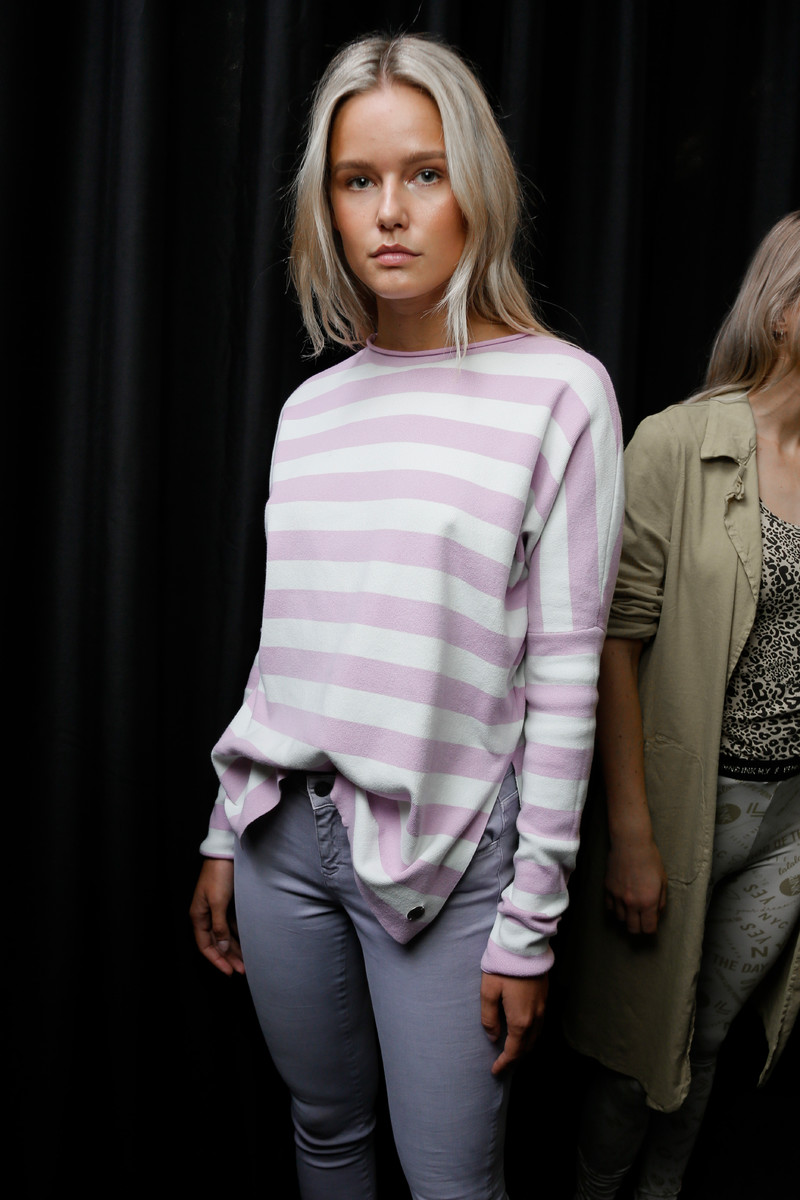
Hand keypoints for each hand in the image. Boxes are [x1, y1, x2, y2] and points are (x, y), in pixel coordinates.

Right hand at [189, 858, 245, 975]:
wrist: (225, 852)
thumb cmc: (220, 874)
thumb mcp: (218, 902)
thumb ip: (219, 925)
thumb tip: (221, 947)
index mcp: (198, 916)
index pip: (205, 945)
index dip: (217, 960)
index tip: (229, 972)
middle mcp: (206, 915)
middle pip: (216, 943)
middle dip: (229, 958)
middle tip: (243, 971)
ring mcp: (217, 909)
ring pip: (225, 935)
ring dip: (235, 949)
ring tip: (248, 961)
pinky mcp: (227, 903)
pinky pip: (232, 925)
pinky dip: (239, 935)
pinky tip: (249, 943)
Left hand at [480, 972, 547, 1074]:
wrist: (524, 945)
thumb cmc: (503, 967)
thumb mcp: (488, 992)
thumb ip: (489, 1017)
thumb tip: (493, 1036)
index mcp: (520, 1020)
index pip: (513, 1050)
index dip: (504, 1063)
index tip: (495, 1071)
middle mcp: (535, 1018)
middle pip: (527, 1046)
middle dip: (515, 1058)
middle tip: (502, 1064)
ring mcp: (543, 1007)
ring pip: (536, 1036)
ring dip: (524, 1047)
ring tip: (512, 1050)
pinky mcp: (545, 997)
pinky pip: (540, 1025)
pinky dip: (531, 1035)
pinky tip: (522, 1031)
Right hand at [604, 837, 666, 933]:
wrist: (630, 843)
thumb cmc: (650, 860)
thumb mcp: (663, 881)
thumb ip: (661, 901)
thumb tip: (656, 914)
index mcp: (648, 902)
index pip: (648, 929)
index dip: (651, 929)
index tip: (651, 923)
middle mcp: (632, 903)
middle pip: (632, 929)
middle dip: (639, 927)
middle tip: (641, 919)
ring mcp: (618, 897)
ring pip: (620, 919)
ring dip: (626, 917)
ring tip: (631, 908)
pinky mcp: (607, 889)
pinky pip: (609, 907)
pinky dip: (615, 908)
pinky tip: (621, 901)